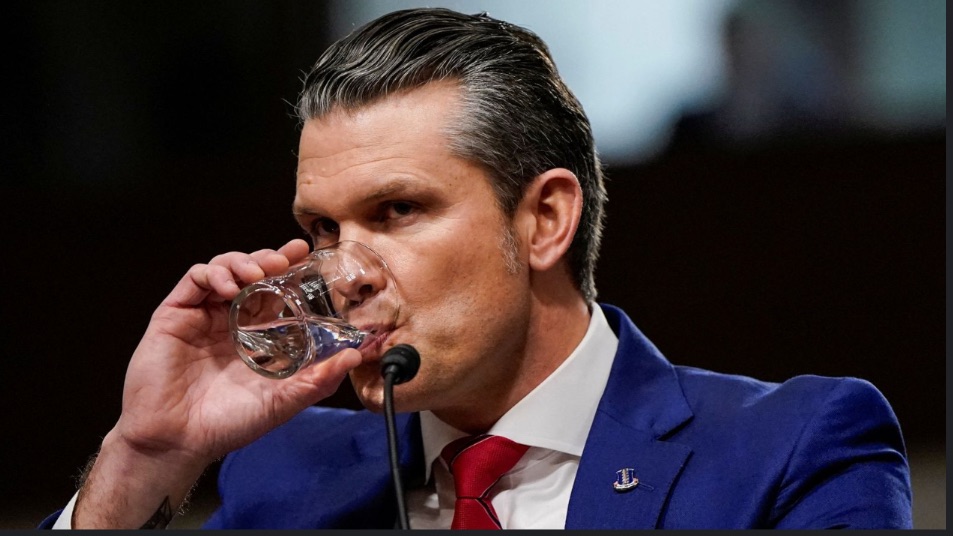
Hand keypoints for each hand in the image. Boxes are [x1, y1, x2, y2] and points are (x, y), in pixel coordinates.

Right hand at [112, 238, 361, 466]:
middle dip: (268, 259)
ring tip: (258, 271)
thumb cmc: (228, 424)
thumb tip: (355, 358)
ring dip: (243, 261)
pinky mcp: (174, 315)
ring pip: (223, 268)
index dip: (288, 270)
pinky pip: (194, 279)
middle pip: (250, 273)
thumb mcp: (282, 401)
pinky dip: (213, 273)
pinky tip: (228, 285)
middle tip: (284, 260)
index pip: (274, 292)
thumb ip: (318, 381)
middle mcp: (229, 321)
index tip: (305, 253)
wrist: (179, 442)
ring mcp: (201, 316)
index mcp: (255, 336)